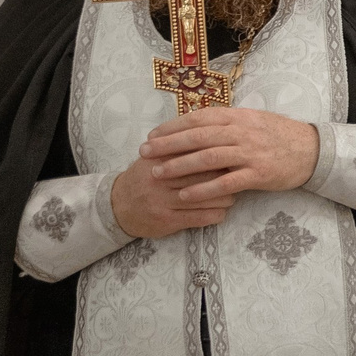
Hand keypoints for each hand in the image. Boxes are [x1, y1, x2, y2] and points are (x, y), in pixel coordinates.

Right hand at [110, 155, 233, 238]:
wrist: (117, 206)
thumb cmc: (145, 178)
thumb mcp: (156, 157)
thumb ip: (180, 146)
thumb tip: (215, 135)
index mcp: (160, 157)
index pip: (196, 152)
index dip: (219, 154)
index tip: (233, 155)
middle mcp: (160, 177)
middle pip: (203, 174)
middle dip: (226, 176)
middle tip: (238, 177)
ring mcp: (162, 200)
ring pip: (204, 197)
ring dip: (224, 197)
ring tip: (231, 195)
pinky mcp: (166, 220)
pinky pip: (198, 217)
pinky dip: (215, 215)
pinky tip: (221, 212)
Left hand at [136, 107, 319, 207]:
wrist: (311, 150)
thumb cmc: (279, 135)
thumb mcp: (253, 120)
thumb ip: (226, 122)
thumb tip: (196, 124)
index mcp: (238, 117)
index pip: (198, 119)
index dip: (172, 127)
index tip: (152, 135)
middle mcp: (242, 132)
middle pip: (198, 137)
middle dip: (168, 145)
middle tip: (145, 153)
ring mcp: (250, 153)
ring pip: (208, 158)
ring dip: (180, 166)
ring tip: (158, 173)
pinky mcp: (258, 174)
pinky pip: (225, 183)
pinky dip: (203, 189)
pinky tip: (185, 195)